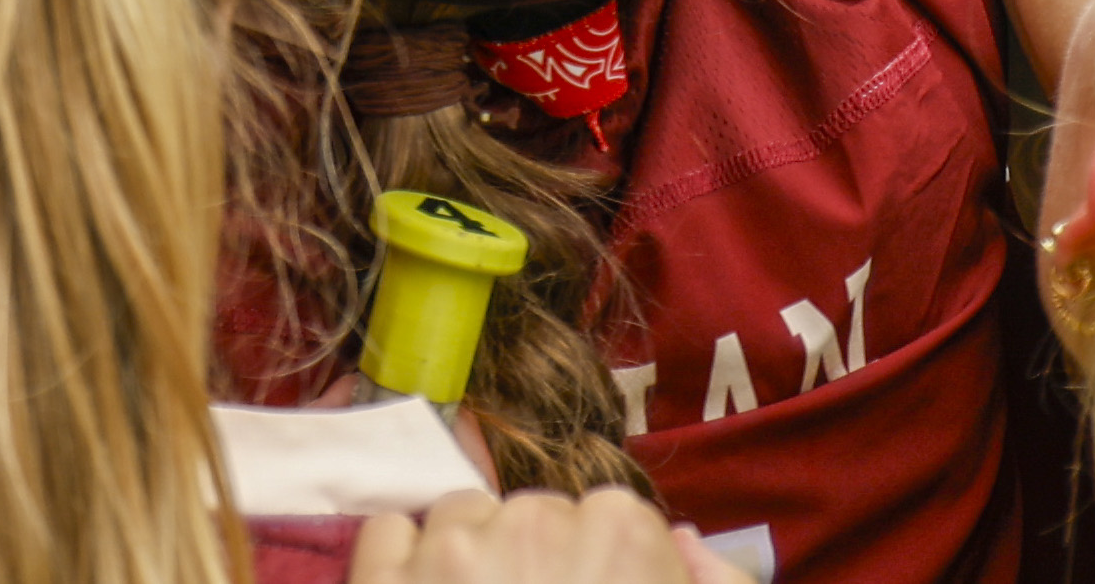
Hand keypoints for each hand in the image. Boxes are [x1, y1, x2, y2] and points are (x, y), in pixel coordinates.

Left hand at [346, 488, 707, 580]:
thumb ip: (712, 583)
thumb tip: (684, 543)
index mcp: (619, 529)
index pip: (608, 519)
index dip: (600, 570)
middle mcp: (533, 519)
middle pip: (531, 517)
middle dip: (533, 564)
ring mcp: (452, 551)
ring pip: (457, 518)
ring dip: (465, 560)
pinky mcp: (383, 582)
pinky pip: (385, 536)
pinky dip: (396, 564)